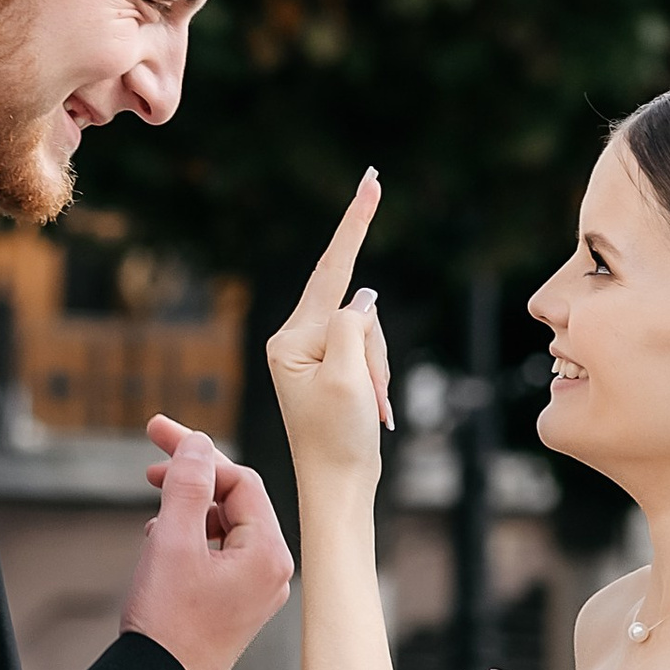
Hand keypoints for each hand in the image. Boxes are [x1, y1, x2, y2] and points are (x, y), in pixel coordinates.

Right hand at [121, 423, 293, 669]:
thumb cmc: (167, 621)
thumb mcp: (172, 539)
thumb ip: (187, 483)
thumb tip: (198, 443)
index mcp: (269, 553)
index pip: (241, 481)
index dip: (198, 454)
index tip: (157, 435)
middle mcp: (272, 572)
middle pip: (236, 501)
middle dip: (192, 480)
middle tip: (150, 460)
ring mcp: (256, 592)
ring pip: (224, 528)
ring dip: (187, 511)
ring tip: (152, 517)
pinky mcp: (235, 607)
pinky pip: (219, 555)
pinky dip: (190, 540)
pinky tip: (160, 543)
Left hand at [265, 173, 392, 484]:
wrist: (340, 486)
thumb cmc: (338, 438)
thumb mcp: (348, 375)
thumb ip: (353, 323)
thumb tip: (363, 296)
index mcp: (289, 339)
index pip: (330, 272)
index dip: (354, 224)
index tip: (371, 182)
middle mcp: (296, 340)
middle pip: (357, 313)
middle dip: (374, 354)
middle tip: (369, 401)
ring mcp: (314, 354)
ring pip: (370, 334)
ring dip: (379, 372)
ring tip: (369, 410)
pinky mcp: (332, 367)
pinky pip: (370, 353)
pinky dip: (379, 381)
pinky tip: (372, 412)